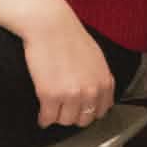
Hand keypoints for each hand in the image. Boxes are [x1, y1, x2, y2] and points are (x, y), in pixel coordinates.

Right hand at [20, 9, 115, 128]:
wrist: (50, 25)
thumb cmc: (70, 37)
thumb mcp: (96, 58)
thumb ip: (98, 79)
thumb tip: (96, 96)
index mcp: (104, 82)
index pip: (101, 111)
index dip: (88, 111)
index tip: (79, 109)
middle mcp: (91, 91)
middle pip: (83, 120)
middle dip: (73, 115)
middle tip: (63, 108)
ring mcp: (71, 95)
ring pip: (65, 121)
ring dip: (57, 116)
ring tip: (52, 108)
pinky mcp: (50, 96)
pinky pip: (47, 119)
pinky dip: (44, 119)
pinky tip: (42, 113)